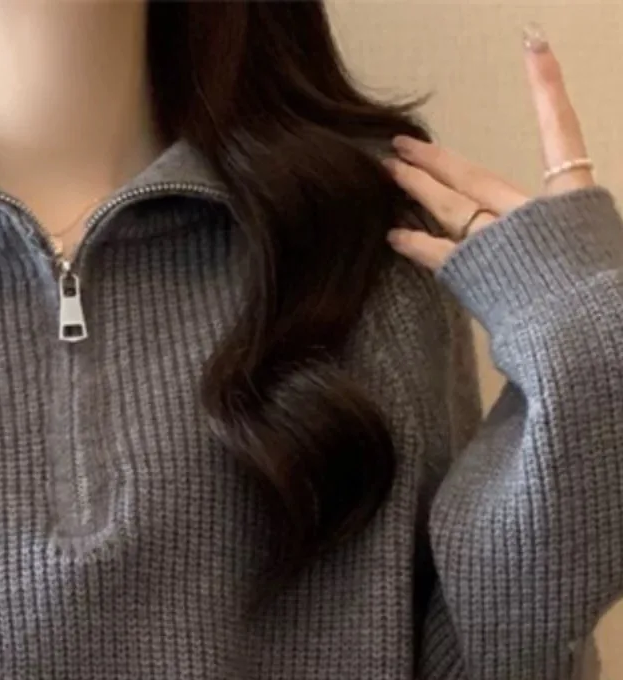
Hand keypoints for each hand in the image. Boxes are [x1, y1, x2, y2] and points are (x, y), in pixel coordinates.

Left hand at [381, 23, 598, 272]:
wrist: (579, 326)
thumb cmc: (596, 296)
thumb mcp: (591, 246)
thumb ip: (567, 231)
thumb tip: (551, 233)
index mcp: (570, 199)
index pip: (561, 130)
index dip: (548, 85)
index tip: (534, 47)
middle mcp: (527, 212)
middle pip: (474, 177)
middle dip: (437, 161)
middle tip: (404, 144)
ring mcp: (496, 240)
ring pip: (449, 205)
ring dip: (417, 186)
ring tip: (390, 170)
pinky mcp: (474, 273)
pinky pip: (436, 252)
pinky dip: (414, 243)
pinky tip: (394, 234)